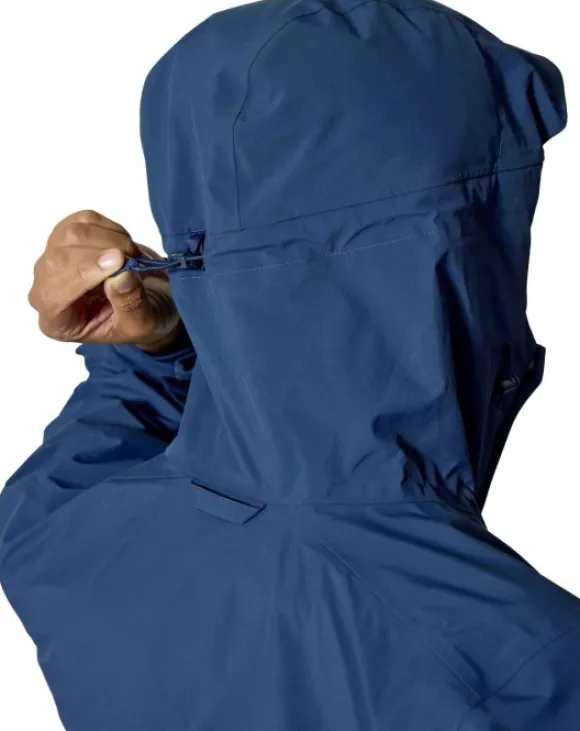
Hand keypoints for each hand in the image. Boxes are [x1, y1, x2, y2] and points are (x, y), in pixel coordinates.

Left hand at [28, 210, 183, 352]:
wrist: (151, 304)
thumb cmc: (141, 321)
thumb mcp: (141, 325)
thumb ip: (130, 305)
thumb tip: (121, 275)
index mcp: (57, 321)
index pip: (54, 293)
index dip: (85, 274)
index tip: (119, 261)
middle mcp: (46, 289)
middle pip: (59, 258)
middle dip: (102, 253)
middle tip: (137, 261)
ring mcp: (53, 259)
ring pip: (71, 233)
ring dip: (110, 239)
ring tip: (134, 256)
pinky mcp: (68, 236)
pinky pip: (84, 220)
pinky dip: (111, 228)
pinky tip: (124, 245)